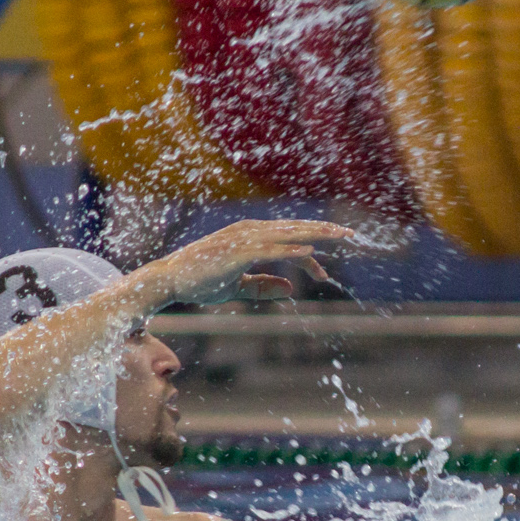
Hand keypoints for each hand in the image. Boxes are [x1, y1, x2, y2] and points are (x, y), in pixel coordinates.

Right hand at [134, 219, 353, 306]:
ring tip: (337, 236)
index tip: (324, 274)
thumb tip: (290, 290)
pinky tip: (309, 253)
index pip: (288, 241)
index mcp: (250, 238)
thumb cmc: (200, 281)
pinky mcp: (235, 253)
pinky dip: (289, 250)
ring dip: (312, 235)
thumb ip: (262, 287)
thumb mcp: (237, 287)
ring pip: (285, 235)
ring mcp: (242, 240)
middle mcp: (249, 233)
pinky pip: (268, 250)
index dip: (309, 255)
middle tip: (350, 234)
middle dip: (322, 231)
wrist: (170, 280)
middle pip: (293, 230)